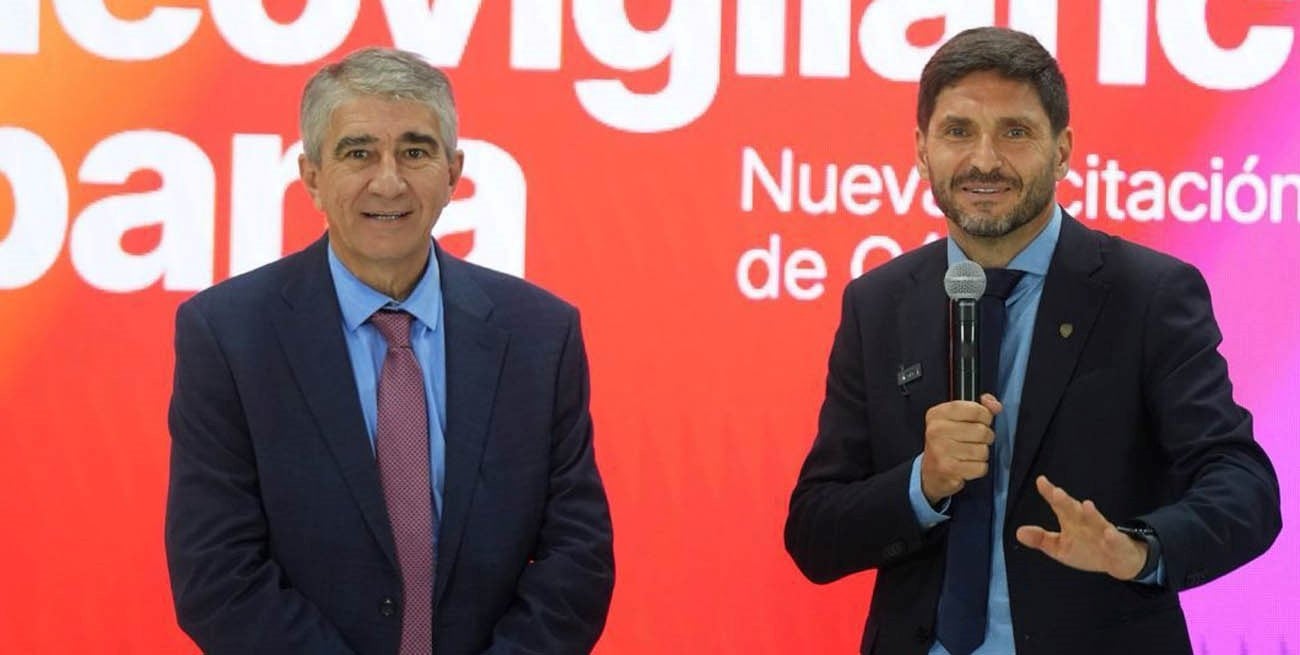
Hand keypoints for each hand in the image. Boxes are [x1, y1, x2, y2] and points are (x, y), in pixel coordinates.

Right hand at [919, 394, 1000, 504]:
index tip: (981, 421)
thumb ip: (980, 407)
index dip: (985, 416)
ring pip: (983, 450)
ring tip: (969, 454)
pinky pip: (980, 467)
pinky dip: (978, 468)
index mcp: (938, 414)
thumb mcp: (957, 418)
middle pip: (982, 431)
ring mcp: (941, 450)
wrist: (931, 471)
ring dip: (981, 454)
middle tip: (974, 440)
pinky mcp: (949, 468)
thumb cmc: (947, 442)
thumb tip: (995, 405)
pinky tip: (967, 465)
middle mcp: (937, 430)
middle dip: (985, 437)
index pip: (975, 409)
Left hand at [1015, 475, 1148, 579]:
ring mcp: (1103, 532)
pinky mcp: (1117, 545)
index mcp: (1071, 520)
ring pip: (1098, 521)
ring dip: (1092, 514)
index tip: (1040, 481)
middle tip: (1056, 493)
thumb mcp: (1060, 547)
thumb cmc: (1087, 549)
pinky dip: (1113, 538)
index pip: (1059, 504)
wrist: (1118, 560)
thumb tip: (1019, 533)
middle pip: (1075, 510)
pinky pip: (1116, 541)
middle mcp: (1086, 522)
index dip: (1049, 492)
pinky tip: (1109, 534)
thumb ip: (1041, 539)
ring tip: (1086, 505)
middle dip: (1066, 502)